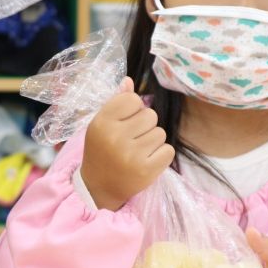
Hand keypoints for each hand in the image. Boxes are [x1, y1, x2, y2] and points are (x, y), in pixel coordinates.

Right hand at [80, 77, 174, 210]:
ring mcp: (131, 155)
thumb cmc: (102, 150)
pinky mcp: (146, 170)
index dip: (133, 109)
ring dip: (153, 141)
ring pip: (160, 133)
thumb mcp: (102, 125)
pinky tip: (147, 161)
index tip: (125, 122)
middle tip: (132, 139)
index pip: (133, 99)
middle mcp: (115, 137)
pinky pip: (168, 150)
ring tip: (138, 151)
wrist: (99, 187)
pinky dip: (161, 155)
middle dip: (145, 126)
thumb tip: (129, 80)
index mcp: (102, 122)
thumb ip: (117, 102)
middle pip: (150, 115)